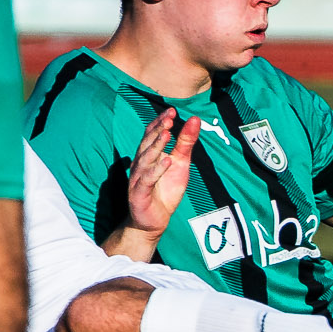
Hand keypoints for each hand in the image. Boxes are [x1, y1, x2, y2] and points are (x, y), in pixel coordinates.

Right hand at [121, 109, 199, 253]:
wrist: (153, 220)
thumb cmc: (165, 189)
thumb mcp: (181, 163)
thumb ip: (185, 142)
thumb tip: (194, 119)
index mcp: (148, 155)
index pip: (151, 135)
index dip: (160, 122)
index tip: (171, 110)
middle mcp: (140, 164)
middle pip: (147, 144)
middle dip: (158, 130)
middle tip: (169, 118)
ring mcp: (138, 179)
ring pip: (145, 160)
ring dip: (156, 146)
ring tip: (167, 134)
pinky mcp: (139, 194)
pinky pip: (147, 180)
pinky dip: (157, 171)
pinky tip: (167, 161)